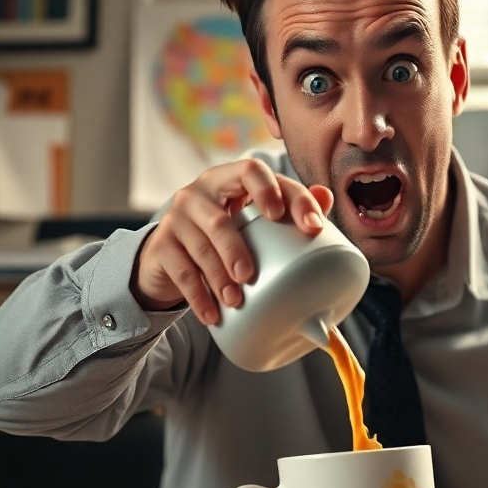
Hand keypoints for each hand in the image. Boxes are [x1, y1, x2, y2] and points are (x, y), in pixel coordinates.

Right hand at [131, 158, 332, 324]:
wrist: (171, 258)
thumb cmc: (223, 236)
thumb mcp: (253, 220)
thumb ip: (289, 207)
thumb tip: (327, 196)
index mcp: (228, 180)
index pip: (254, 172)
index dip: (283, 194)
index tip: (310, 226)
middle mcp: (199, 193)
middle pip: (219, 215)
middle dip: (237, 246)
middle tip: (251, 274)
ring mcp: (176, 218)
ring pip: (199, 245)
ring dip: (219, 277)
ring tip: (235, 300)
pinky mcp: (160, 246)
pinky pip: (180, 271)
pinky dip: (198, 296)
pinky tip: (212, 315)